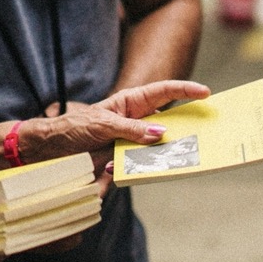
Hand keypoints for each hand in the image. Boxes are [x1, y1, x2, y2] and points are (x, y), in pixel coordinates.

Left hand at [22, 79, 209, 162]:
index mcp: (130, 104)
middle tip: (210, 128)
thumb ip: (130, 129)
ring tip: (188, 155)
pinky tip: (145, 170)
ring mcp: (133, 143)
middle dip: (188, 123)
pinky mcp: (126, 162)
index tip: (206, 92)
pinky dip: (148, 169)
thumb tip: (160, 132)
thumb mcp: (101, 125)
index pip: (162, 92)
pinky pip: (144, 166)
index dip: (185, 91)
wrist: (52, 152)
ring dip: (169, 152)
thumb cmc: (74, 129)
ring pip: (160, 147)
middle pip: (169, 120)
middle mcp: (136, 122)